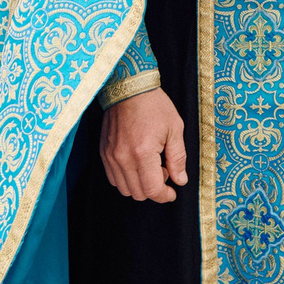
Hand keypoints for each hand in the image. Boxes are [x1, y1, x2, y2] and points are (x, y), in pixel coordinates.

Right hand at [101, 86, 187, 201]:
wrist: (129, 87)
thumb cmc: (154, 105)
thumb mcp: (175, 129)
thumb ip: (178, 158)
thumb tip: (180, 180)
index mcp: (143, 152)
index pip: (151, 190)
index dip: (164, 196)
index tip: (172, 192)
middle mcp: (123, 158)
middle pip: (138, 193)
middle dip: (153, 189)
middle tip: (163, 170)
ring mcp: (110, 156)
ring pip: (124, 188)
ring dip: (139, 185)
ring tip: (149, 166)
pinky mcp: (103, 152)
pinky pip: (113, 177)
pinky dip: (126, 178)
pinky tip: (136, 163)